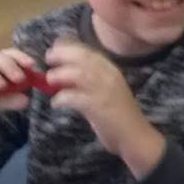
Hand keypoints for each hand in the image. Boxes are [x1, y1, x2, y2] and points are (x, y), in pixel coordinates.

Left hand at [46, 39, 160, 169]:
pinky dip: (62, 98)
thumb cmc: (118, 115)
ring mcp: (104, 90)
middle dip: (62, 54)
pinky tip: (56, 103)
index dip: (69, 46)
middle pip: (82, 57)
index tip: (55, 47)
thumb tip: (63, 75)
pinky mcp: (98, 107)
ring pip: (78, 74)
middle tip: (48, 58)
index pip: (88, 51)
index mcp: (111, 70)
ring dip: (60, 75)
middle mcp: (109, 76)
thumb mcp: (106, 90)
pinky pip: (75, 97)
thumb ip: (88, 81)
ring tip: (50, 81)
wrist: (135, 136)